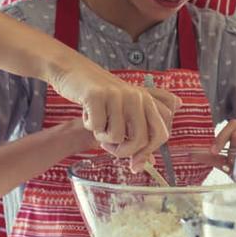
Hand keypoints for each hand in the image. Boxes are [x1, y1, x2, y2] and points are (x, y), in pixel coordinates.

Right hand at [49, 55, 180, 158]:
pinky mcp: (97, 95)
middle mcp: (137, 96)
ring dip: (102, 137)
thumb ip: (138, 135)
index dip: (148, 152)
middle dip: (124, 152)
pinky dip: (89, 127)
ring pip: (117, 137)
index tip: (135, 161)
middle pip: (141, 141)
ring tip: (98, 122)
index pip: (161, 134)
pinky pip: (97, 128)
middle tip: (110, 146)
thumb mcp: (124, 112)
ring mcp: (118, 95)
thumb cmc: (101, 97)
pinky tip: (88, 113)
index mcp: (148, 100)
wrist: (74, 71)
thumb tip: (143, 165)